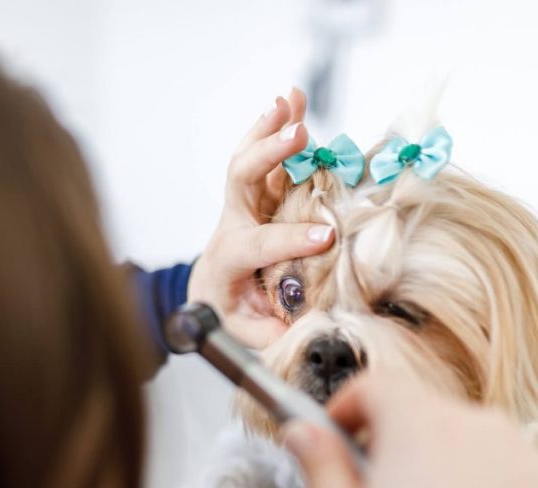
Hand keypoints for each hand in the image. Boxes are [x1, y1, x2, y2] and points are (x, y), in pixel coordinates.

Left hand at [187, 88, 334, 348]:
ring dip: (269, 129)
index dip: (290, 239)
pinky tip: (292, 100)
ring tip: (289, 102)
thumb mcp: (250, 336)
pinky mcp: (260, 194)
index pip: (255, 243)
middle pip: (240, 180)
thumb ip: (277, 334)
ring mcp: (245, 205)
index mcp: (227, 259)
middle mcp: (232, 224)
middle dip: (267, 156)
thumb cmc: (232, 316)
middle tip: (297, 136)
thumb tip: (314, 331)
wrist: (211, 293)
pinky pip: (266, 156)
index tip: (326, 237)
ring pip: (250, 159)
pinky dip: (277, 126)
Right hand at [282, 372, 537, 487]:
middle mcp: (478, 428)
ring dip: (442, 473)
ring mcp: (525, 460)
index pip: (376, 386)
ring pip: (468, 450)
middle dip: (394, 446)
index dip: (346, 406)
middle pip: (424, 417)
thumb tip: (302, 433)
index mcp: (420, 425)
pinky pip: (507, 482)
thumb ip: (320, 467)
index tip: (335, 434)